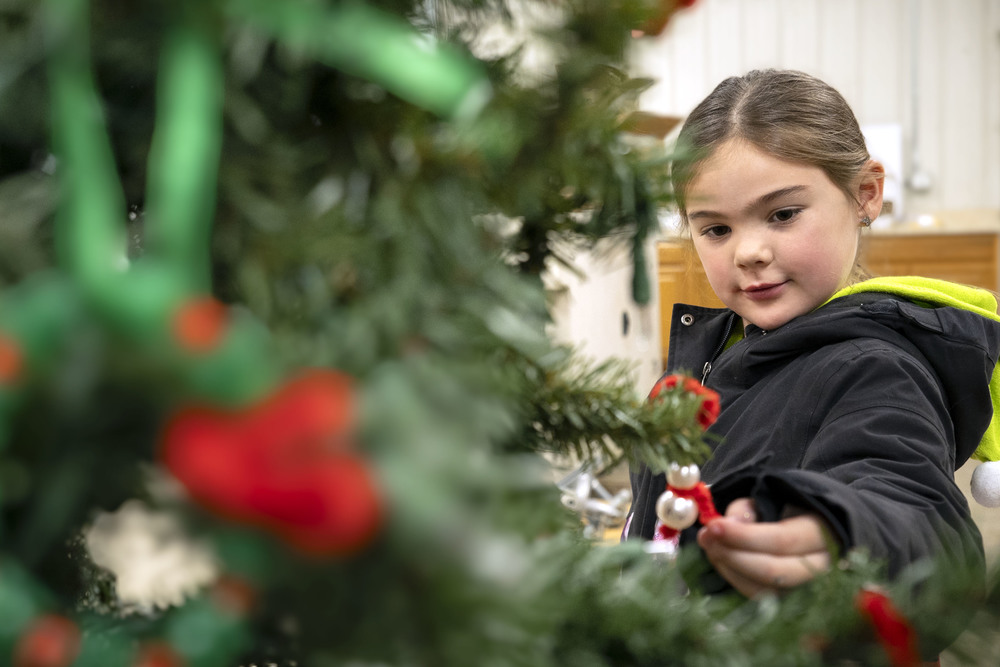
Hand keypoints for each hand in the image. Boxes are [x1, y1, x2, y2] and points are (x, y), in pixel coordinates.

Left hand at [696, 498, 831, 597]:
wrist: (813, 527)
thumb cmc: (787, 509)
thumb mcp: (770, 497)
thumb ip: (748, 509)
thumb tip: (728, 525)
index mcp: (822, 532)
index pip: (783, 540)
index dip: (744, 536)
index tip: (714, 526)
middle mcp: (823, 566)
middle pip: (776, 572)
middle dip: (734, 557)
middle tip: (707, 539)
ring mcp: (810, 589)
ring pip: (767, 592)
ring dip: (731, 570)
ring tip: (710, 547)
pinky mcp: (793, 600)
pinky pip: (762, 598)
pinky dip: (737, 581)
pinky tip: (722, 561)